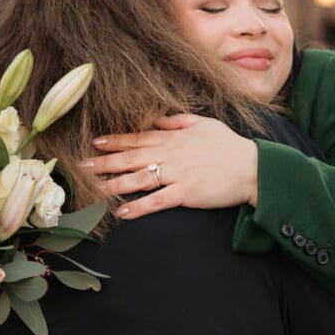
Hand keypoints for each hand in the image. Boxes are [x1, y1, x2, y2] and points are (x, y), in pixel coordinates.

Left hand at [82, 114, 258, 219]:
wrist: (252, 167)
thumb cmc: (229, 145)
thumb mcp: (203, 124)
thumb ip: (177, 122)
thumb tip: (156, 122)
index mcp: (173, 139)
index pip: (137, 139)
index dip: (115, 141)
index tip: (95, 142)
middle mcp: (170, 155)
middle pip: (131, 158)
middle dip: (105, 162)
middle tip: (82, 166)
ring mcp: (177, 174)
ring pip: (139, 178)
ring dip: (114, 184)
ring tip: (94, 189)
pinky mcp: (185, 193)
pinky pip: (157, 201)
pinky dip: (138, 206)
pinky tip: (122, 212)